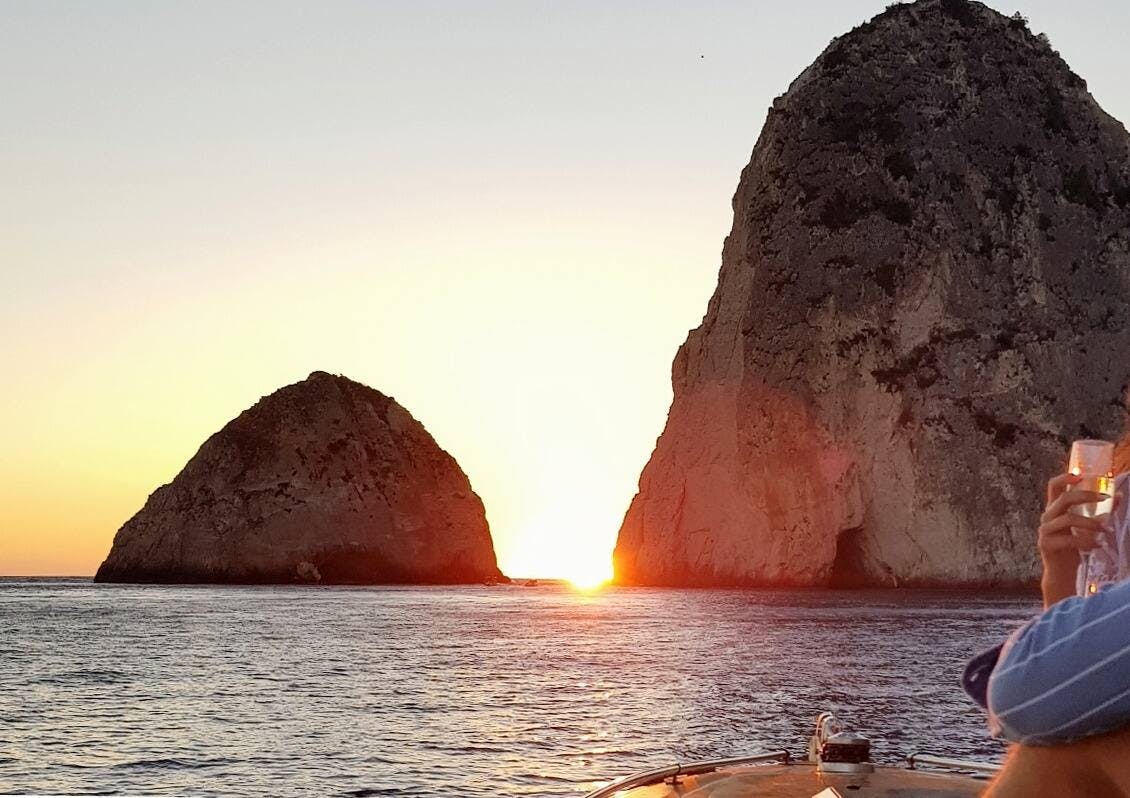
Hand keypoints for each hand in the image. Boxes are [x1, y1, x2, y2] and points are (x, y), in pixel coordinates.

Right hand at [1038, 473, 1119, 606]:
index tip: (1080, 474)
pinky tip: (1097, 546)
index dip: (1064, 477)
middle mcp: (1047, 517)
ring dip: (1091, 523)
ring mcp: (1044, 531)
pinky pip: (1069, 539)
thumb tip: (1118, 495)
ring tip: (1106, 530)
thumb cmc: (1074, 547)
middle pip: (1064, 498)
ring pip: (1068, 518)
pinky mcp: (1046, 545)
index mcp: (1054, 509)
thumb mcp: (1086, 527)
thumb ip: (1100, 513)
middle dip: (1086, 496)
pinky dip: (1086, 542)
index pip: (1053, 487)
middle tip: (1105, 498)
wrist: (1061, 572)